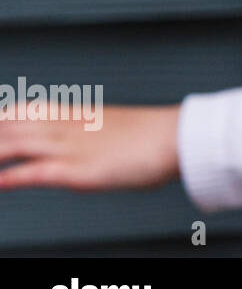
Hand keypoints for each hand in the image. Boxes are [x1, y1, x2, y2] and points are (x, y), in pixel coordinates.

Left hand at [0, 104, 180, 190]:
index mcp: (78, 116)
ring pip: (16, 144)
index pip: (25, 111)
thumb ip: (99, 131)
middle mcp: (68, 128)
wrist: (178, 136)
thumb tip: (97, 139)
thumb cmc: (157, 135)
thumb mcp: (119, 128)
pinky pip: (36, 172)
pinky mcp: (79, 171)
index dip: (2, 118)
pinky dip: (11, 177)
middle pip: (12, 127)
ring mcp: (72, 148)